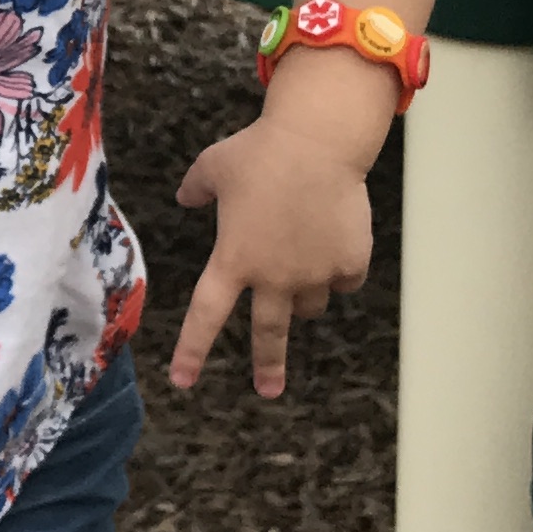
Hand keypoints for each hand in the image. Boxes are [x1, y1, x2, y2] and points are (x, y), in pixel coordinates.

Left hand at [168, 115, 376, 397]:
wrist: (318, 142)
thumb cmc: (260, 150)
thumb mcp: (214, 165)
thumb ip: (197, 187)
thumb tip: (185, 196)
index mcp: (234, 260)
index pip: (206, 316)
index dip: (193, 351)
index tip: (183, 381)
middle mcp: (274, 277)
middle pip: (268, 334)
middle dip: (268, 366)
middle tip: (268, 390)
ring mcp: (315, 275)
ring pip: (309, 305)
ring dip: (303, 294)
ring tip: (302, 255)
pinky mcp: (349, 264)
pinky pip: (343, 281)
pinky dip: (339, 270)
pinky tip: (335, 241)